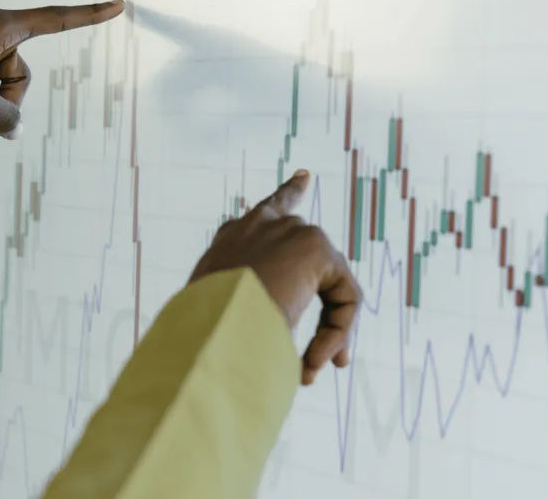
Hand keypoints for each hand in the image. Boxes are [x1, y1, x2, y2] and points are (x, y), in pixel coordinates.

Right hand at [189, 169, 361, 385]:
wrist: (209, 328)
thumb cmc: (205, 337)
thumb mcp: (219, 325)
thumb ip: (246, 319)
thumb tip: (270, 359)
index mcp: (232, 240)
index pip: (266, 210)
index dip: (288, 194)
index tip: (304, 177)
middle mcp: (261, 225)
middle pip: (311, 238)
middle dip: (331, 302)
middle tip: (335, 357)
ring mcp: (289, 231)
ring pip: (330, 286)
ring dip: (326, 335)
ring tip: (308, 370)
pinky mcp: (315, 247)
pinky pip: (342, 298)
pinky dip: (333, 334)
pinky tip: (312, 362)